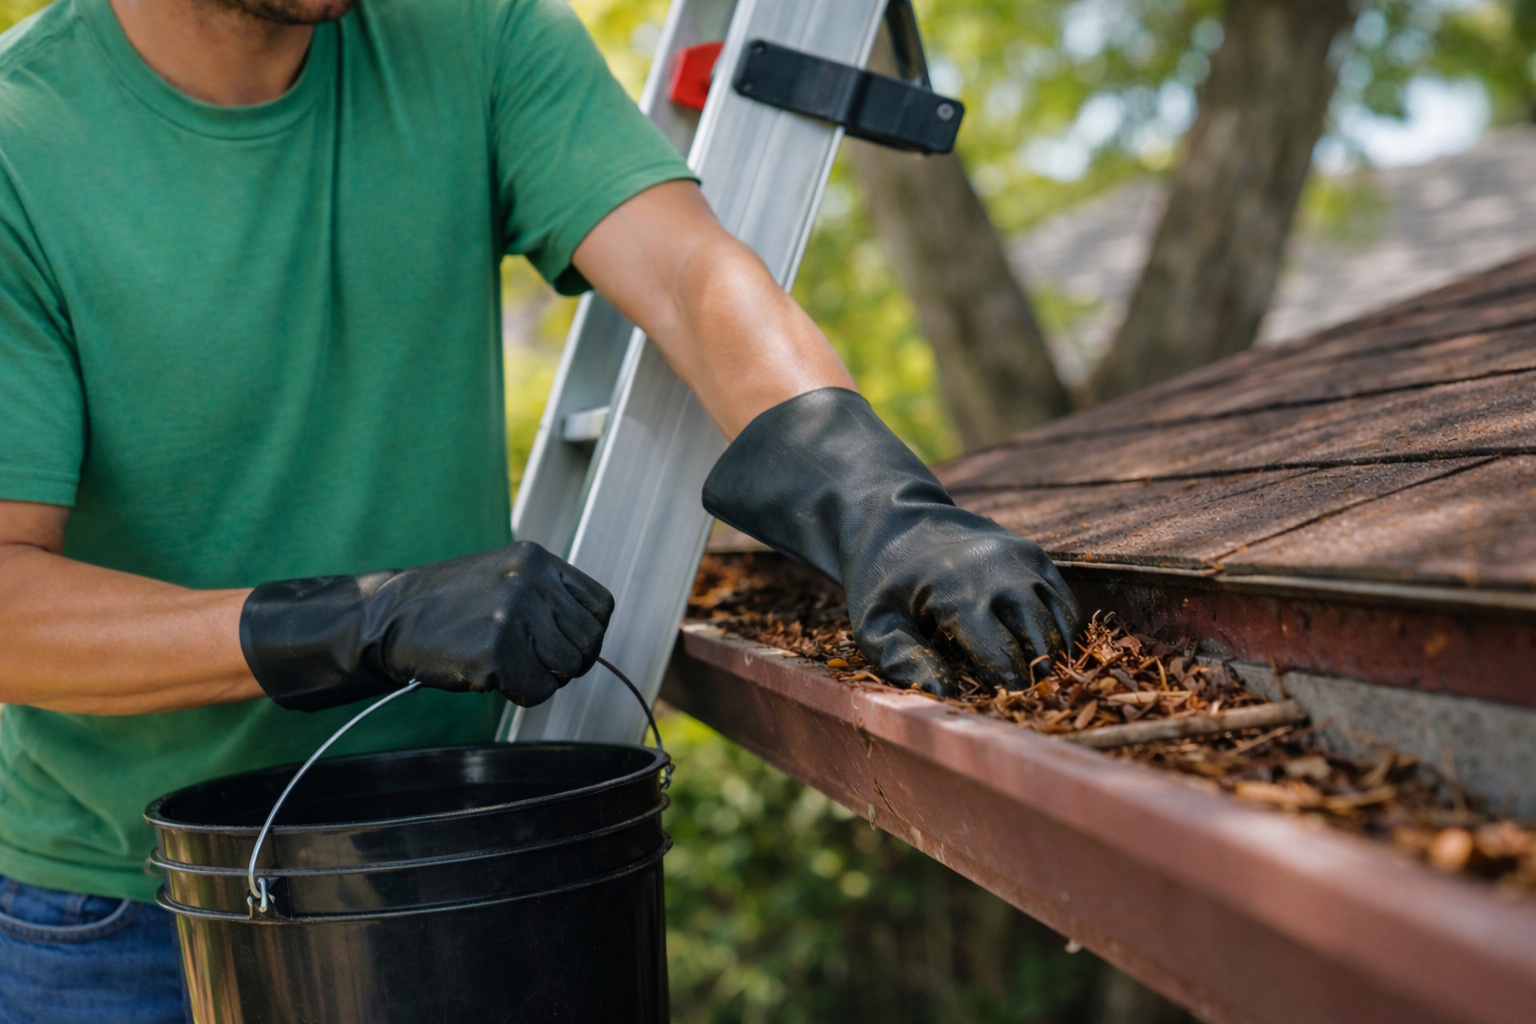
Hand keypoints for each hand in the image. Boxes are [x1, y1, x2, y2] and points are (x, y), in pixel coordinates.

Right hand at [240, 542, 612, 710]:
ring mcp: (512, 616)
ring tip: (502, 661)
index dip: (586, 635)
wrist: (388, 618)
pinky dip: (518, 692)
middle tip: (524, 658)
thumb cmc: (450, 604)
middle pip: (587, 644)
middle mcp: (529, 581)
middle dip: (563, 662)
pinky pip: (537, 691)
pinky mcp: (495, 652)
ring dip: (539, 677)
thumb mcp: (506, 576)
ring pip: (565, 671)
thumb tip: (594, 637)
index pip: (601, 608)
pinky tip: (486, 672)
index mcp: (537, 559)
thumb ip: (549, 595)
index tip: (561, 645)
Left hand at [846, 510, 1080, 695]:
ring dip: (1058, 655)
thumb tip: (945, 696)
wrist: (897, 520)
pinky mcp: (1033, 554)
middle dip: (1039, 675)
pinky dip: (1065, 629)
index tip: (1003, 705)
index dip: (1007, 688)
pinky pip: (1064, 600)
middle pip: (1040, 639)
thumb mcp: (875, 623)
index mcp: (957, 594)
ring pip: (1060, 620)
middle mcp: (998, 573)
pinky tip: (1050, 652)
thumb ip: (903, 660)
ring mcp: (1020, 560)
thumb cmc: (882, 582)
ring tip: (1043, 680)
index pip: (1002, 656)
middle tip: (1030, 700)